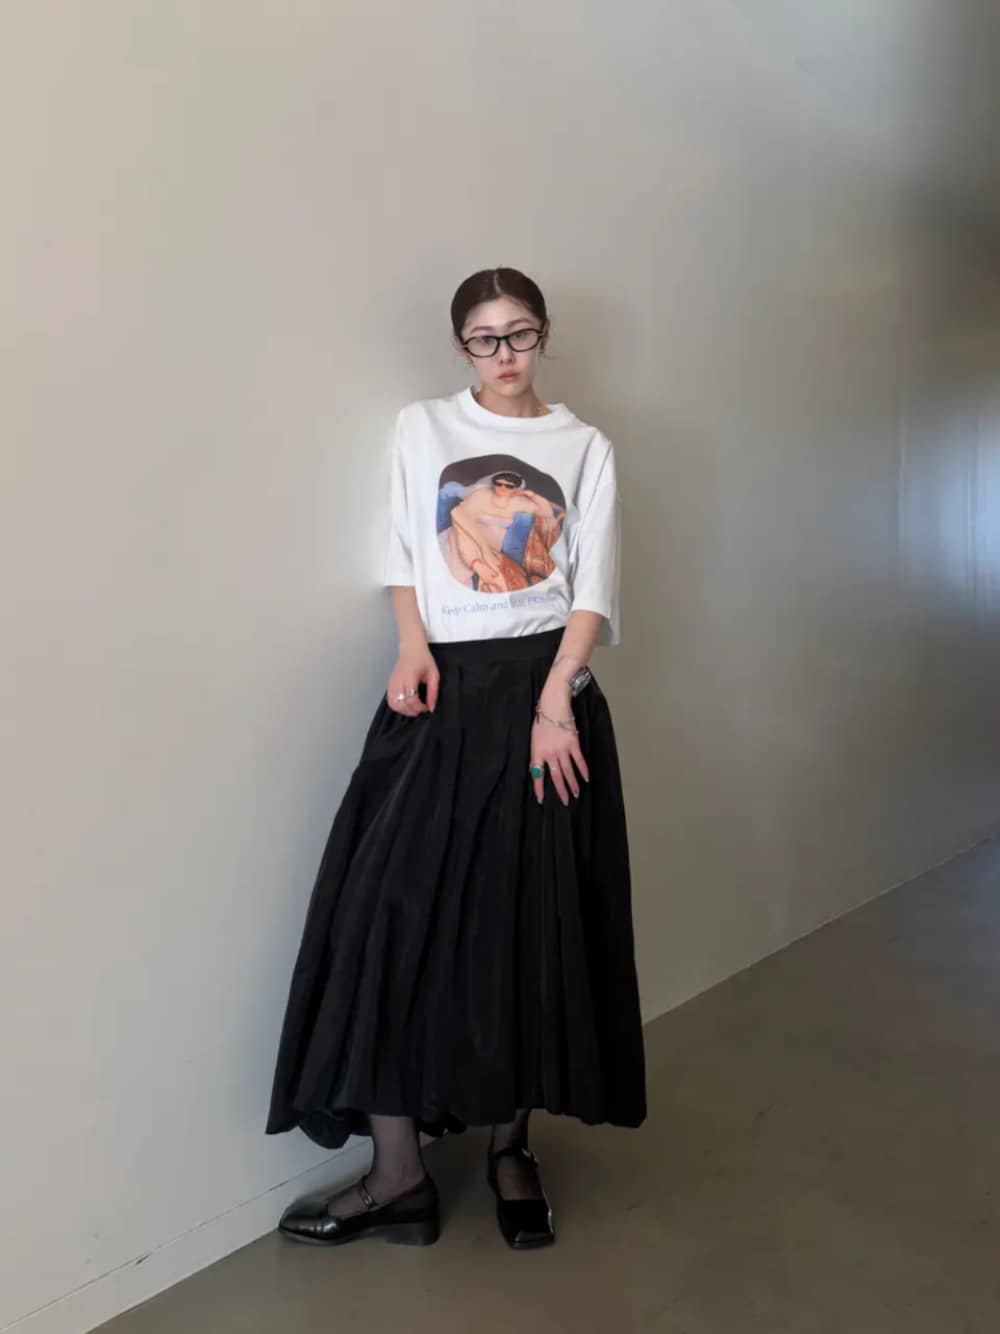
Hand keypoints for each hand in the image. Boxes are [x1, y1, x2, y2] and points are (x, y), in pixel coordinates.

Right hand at [386, 646, 438, 715]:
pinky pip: (390, 700)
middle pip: (401, 704)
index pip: (411, 699)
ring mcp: (392, 683)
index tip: (426, 707)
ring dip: (404, 710)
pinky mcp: (389, 684)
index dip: (419, 707)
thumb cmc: (423, 659)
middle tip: (420, 709)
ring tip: (413, 708)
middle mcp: (398, 681)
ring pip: (393, 704)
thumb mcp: (433, 674)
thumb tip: (431, 707)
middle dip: (412, 711)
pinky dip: (397, 706)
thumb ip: (433, 692)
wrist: (411, 649)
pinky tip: (405, 704)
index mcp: (409, 677)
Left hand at [530, 685, 589, 804]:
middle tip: (565, 802)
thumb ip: (536, 754)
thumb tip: (537, 769)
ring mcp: (562, 748)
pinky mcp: (573, 743)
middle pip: (556, 776)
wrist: (552, 705)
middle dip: (561, 791)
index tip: (540, 800)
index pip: (537, 775)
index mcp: (537, 752)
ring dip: (573, 784)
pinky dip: (583, 770)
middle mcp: (550, 753)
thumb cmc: (541, 720)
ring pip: (568, 771)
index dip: (539, 788)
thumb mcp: (534, 738)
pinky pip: (579, 760)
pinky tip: (586, 778)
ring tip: (576, 794)